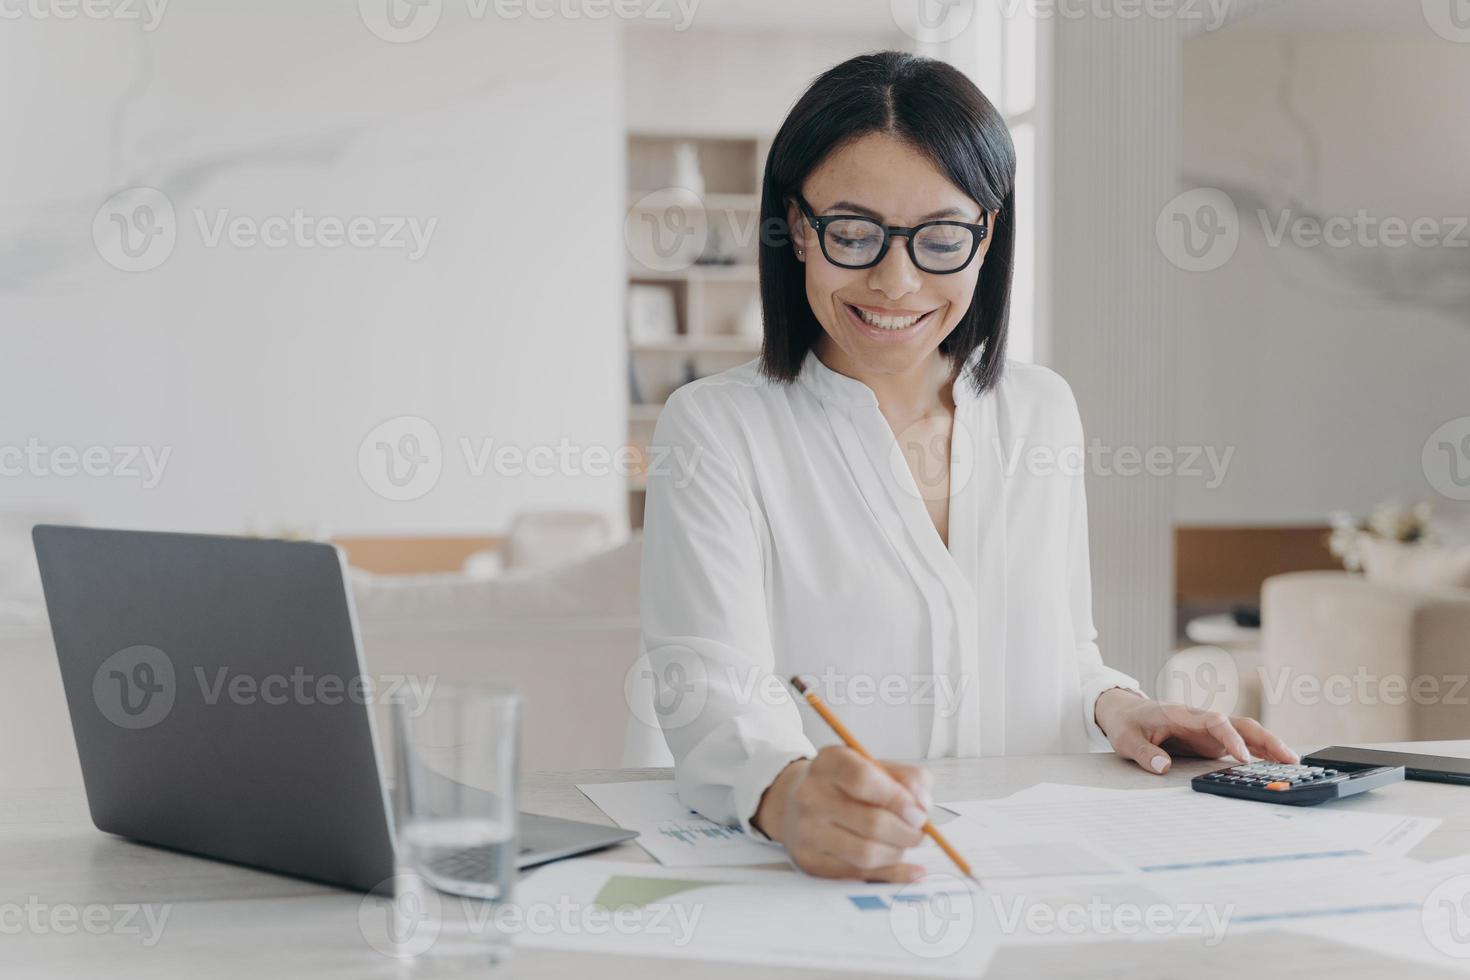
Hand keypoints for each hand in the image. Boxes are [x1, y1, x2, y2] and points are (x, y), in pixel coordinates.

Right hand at [752, 746, 932, 882]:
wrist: (795, 802)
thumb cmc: (845, 785)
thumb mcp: (875, 766)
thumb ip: (908, 778)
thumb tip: (922, 806)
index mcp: (829, 763)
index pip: (863, 780)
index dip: (898, 799)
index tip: (919, 812)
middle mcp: (811, 796)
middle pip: (871, 822)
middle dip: (907, 832)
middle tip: (919, 832)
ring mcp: (807, 831)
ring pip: (867, 853)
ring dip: (898, 853)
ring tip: (903, 844)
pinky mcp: (810, 861)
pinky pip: (860, 875)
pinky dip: (893, 875)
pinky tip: (911, 870)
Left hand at [1094, 689, 1297, 773]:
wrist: (1125, 712)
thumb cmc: (1128, 723)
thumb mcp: (1126, 738)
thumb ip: (1143, 751)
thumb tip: (1161, 766)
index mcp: (1184, 714)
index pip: (1215, 722)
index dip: (1231, 738)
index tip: (1244, 758)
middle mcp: (1203, 720)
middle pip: (1241, 724)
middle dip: (1266, 740)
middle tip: (1290, 759)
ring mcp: (1210, 730)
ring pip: (1247, 733)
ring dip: (1270, 746)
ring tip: (1294, 764)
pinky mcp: (1212, 741)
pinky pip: (1241, 744)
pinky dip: (1260, 753)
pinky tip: (1277, 765)